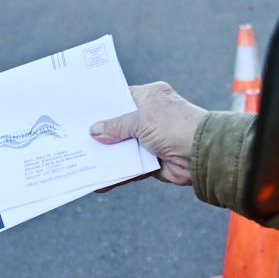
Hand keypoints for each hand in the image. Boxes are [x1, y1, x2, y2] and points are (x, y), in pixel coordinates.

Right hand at [89, 81, 206, 185]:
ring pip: (122, 147)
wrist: (202, 155)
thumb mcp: (141, 120)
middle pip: (119, 124)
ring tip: (83, 159)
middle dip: (101, 133)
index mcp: (151, 97)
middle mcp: (151, 116)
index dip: (103, 106)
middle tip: (76, 137)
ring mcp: (151, 139)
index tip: (82, 112)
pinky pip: (129, 167)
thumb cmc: (175, 126)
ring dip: (107, 155)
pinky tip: (101, 180)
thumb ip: (116, 126)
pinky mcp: (152, 160)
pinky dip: (117, 174)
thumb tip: (94, 131)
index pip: (122, 98)